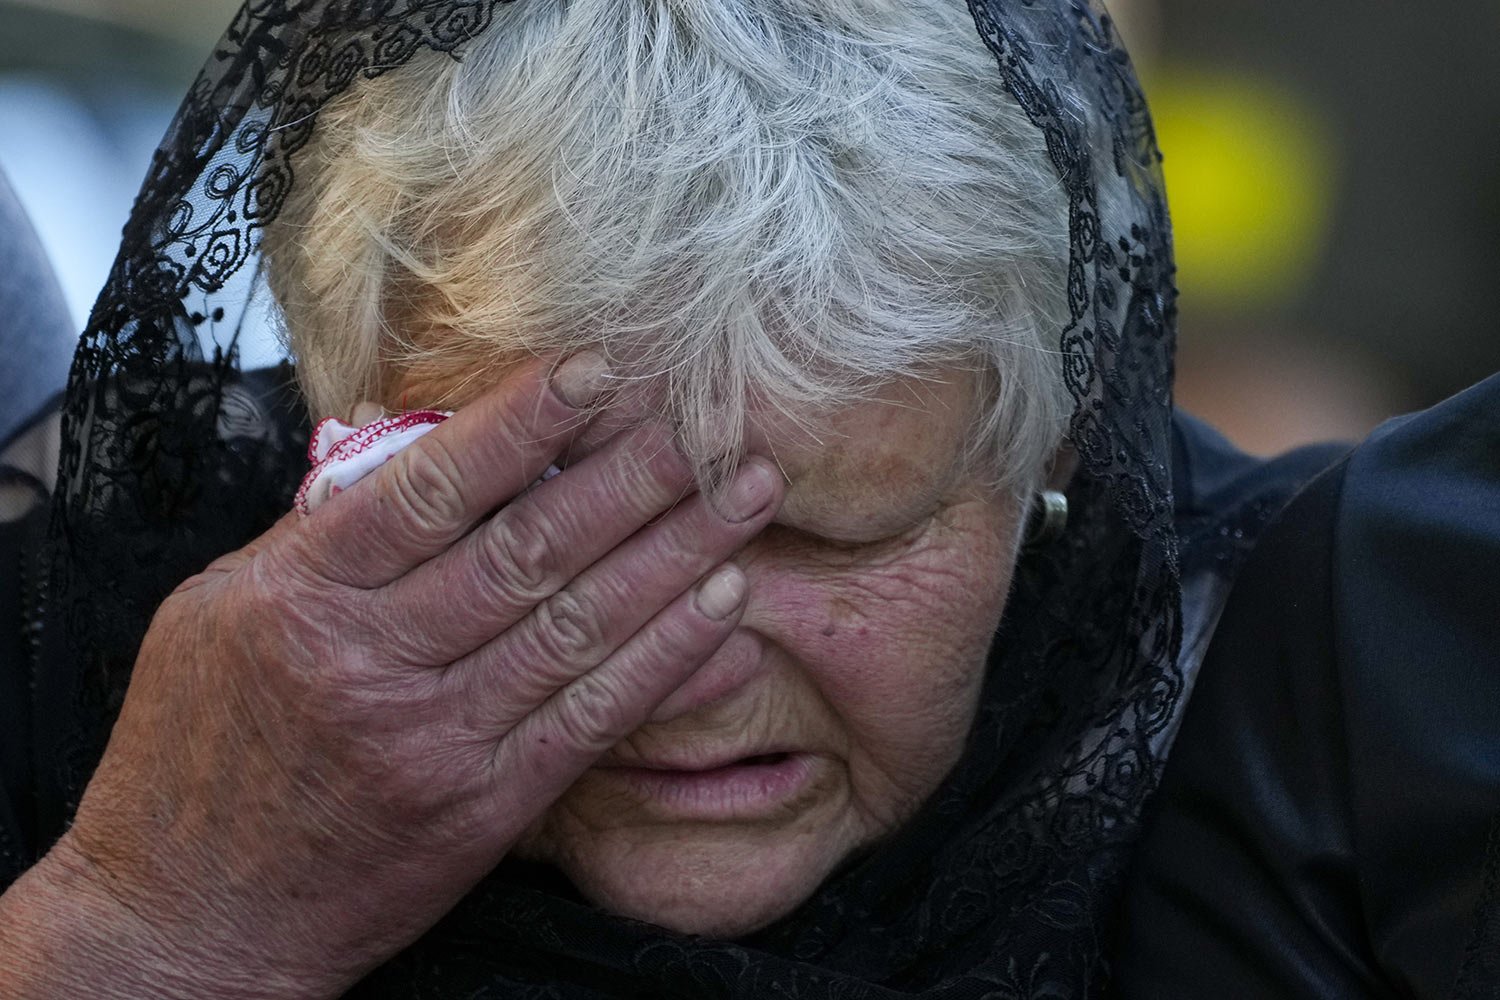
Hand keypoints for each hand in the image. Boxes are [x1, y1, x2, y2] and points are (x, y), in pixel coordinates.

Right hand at [0, 353, 783, 998]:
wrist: (191, 920)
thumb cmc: (195, 752)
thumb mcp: (217, 615)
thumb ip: (319, 536)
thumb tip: (417, 446)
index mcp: (300, 597)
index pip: (431, 488)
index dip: (524, 424)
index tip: (600, 370)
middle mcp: (372, 663)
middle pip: (528, 550)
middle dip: (632, 478)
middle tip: (708, 421)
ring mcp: (435, 740)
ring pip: (578, 626)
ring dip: (677, 553)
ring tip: (746, 492)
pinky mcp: (484, 808)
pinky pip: (593, 718)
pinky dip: (666, 657)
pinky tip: (724, 603)